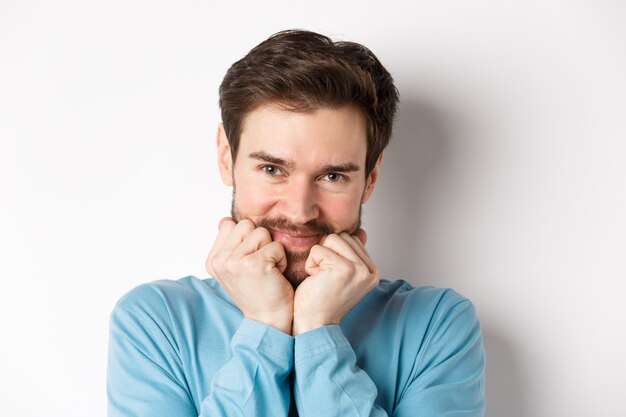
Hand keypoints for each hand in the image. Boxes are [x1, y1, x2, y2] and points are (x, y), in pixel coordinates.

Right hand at [206, 217, 293, 333]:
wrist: (268, 321)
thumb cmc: (257, 292)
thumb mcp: (235, 269)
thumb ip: (229, 244)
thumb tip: (226, 220)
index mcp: (213, 260)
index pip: (230, 224)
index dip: (246, 239)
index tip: (249, 261)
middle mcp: (220, 260)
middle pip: (247, 225)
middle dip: (260, 242)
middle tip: (260, 265)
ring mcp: (235, 262)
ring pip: (262, 232)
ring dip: (271, 250)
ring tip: (267, 270)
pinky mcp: (254, 264)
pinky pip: (276, 246)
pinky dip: (282, 260)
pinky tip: (275, 275)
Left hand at [292, 229, 378, 335]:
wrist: (314, 324)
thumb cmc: (322, 298)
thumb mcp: (342, 273)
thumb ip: (352, 253)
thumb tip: (361, 231)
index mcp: (372, 271)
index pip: (351, 239)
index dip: (334, 252)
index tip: (333, 276)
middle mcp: (370, 270)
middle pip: (341, 236)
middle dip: (327, 252)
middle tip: (325, 277)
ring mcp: (359, 269)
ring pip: (331, 239)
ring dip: (318, 257)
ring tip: (321, 278)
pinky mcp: (344, 269)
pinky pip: (318, 250)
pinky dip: (311, 264)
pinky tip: (316, 280)